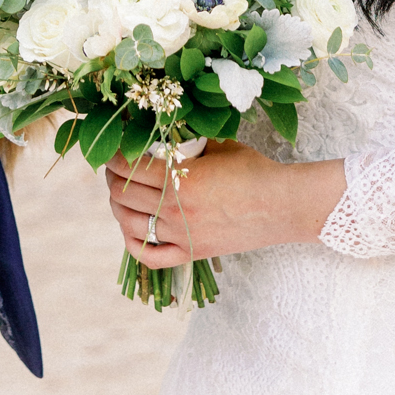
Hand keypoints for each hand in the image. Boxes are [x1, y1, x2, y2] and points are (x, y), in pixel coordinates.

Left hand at [105, 143, 346, 265]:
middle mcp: (176, 209)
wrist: (281, 205)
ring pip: (130, 225)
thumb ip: (185, 145)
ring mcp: (182, 235)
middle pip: (122, 196)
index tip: (113, 150)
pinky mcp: (192, 253)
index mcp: (180, 178)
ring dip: (118, 208)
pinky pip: (150, 257)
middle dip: (112, 180)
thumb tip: (160, 138)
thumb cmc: (253, 170)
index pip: (128, 167)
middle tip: (115, 170)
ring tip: (120, 195)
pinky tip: (132, 229)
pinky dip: (133, 243)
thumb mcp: (216, 146)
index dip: (114, 157)